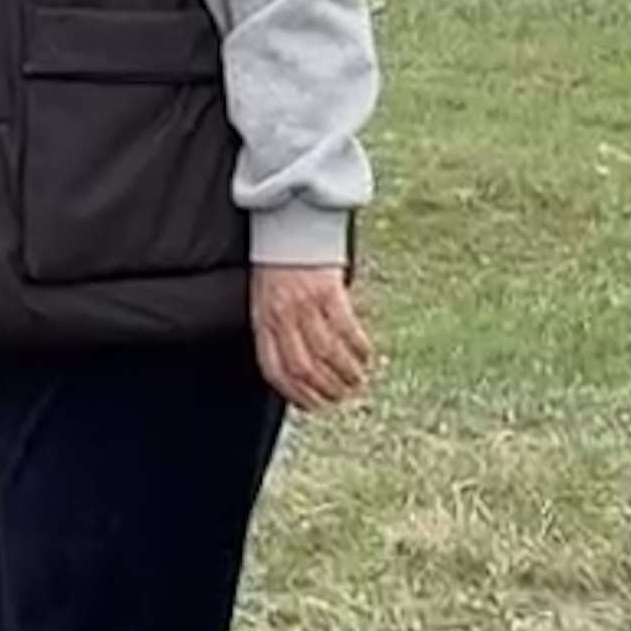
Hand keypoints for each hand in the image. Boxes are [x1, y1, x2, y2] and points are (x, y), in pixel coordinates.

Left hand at [252, 262, 375, 415]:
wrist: (290, 223)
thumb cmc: (279, 263)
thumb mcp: (267, 299)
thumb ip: (279, 329)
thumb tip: (301, 365)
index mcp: (263, 321)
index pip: (275, 370)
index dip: (295, 395)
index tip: (312, 406)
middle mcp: (282, 316)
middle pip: (303, 368)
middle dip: (325, 390)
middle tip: (341, 397)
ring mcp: (304, 304)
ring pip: (326, 354)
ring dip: (345, 374)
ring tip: (357, 381)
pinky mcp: (328, 291)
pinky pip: (346, 329)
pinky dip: (358, 349)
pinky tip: (366, 355)